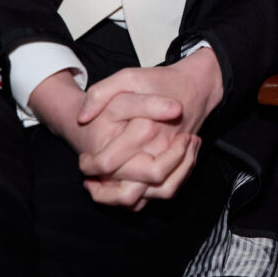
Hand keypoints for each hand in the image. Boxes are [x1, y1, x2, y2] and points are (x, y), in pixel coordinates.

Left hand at [74, 49, 224, 205]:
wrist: (195, 87)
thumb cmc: (160, 82)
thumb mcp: (127, 77)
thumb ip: (100, 93)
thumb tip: (82, 119)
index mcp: (144, 130)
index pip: (109, 163)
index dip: (90, 166)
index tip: (83, 161)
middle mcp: (160, 150)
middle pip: (127, 190)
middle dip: (103, 191)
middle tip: (90, 178)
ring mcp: (171, 162)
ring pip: (145, 198)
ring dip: (120, 199)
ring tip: (103, 189)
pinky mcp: (179, 167)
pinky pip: (161, 193)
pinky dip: (142, 197)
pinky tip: (125, 186)